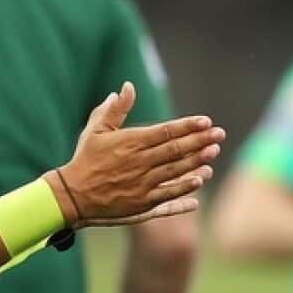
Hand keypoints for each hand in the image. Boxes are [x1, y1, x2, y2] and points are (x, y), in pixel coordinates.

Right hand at [49, 82, 224, 226]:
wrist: (72, 195)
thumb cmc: (85, 159)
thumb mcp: (95, 130)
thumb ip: (114, 109)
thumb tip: (127, 87)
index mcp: (129, 143)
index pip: (165, 132)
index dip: (187, 126)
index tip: (205, 121)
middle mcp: (139, 164)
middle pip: (176, 151)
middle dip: (200, 142)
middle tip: (219, 135)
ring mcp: (142, 186)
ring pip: (176, 173)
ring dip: (197, 164)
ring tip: (213, 155)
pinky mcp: (142, 205)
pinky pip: (169, 198)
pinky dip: (184, 193)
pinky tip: (197, 186)